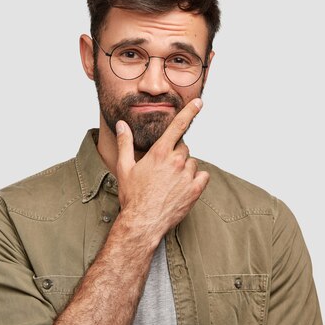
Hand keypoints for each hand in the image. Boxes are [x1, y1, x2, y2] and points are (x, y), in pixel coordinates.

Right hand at [114, 98, 209, 245]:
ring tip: (170, 182)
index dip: (190, 112)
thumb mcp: (124, 168)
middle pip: (183, 147)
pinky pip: (202, 176)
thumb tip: (122, 125)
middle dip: (175, 154)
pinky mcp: (195, 190)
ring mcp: (187, 176)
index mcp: (159, 153)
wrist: (143, 222)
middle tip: (162, 169)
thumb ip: (125, 143)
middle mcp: (176, 161)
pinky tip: (183, 187)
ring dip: (184, 168)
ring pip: (192, 162)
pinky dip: (196, 179)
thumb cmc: (132, 196)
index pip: (178, 126)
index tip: (199, 102)